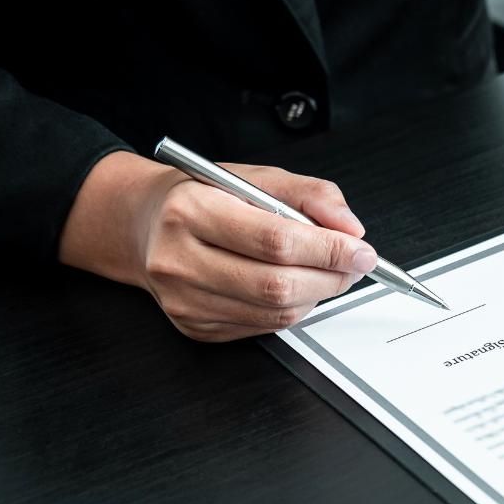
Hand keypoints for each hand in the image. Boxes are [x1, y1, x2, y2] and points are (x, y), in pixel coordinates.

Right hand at [59, 150, 376, 341]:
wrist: (142, 226)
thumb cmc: (200, 197)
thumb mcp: (255, 177)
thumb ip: (310, 195)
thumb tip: (349, 228)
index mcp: (191, 210)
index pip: (274, 240)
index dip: (328, 250)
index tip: (361, 250)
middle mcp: (179, 258)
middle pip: (277, 284)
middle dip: (331, 277)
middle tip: (353, 265)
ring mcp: (184, 299)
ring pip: (275, 312)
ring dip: (317, 296)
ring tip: (328, 273)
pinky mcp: (195, 326)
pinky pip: (263, 326)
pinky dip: (293, 309)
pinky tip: (295, 287)